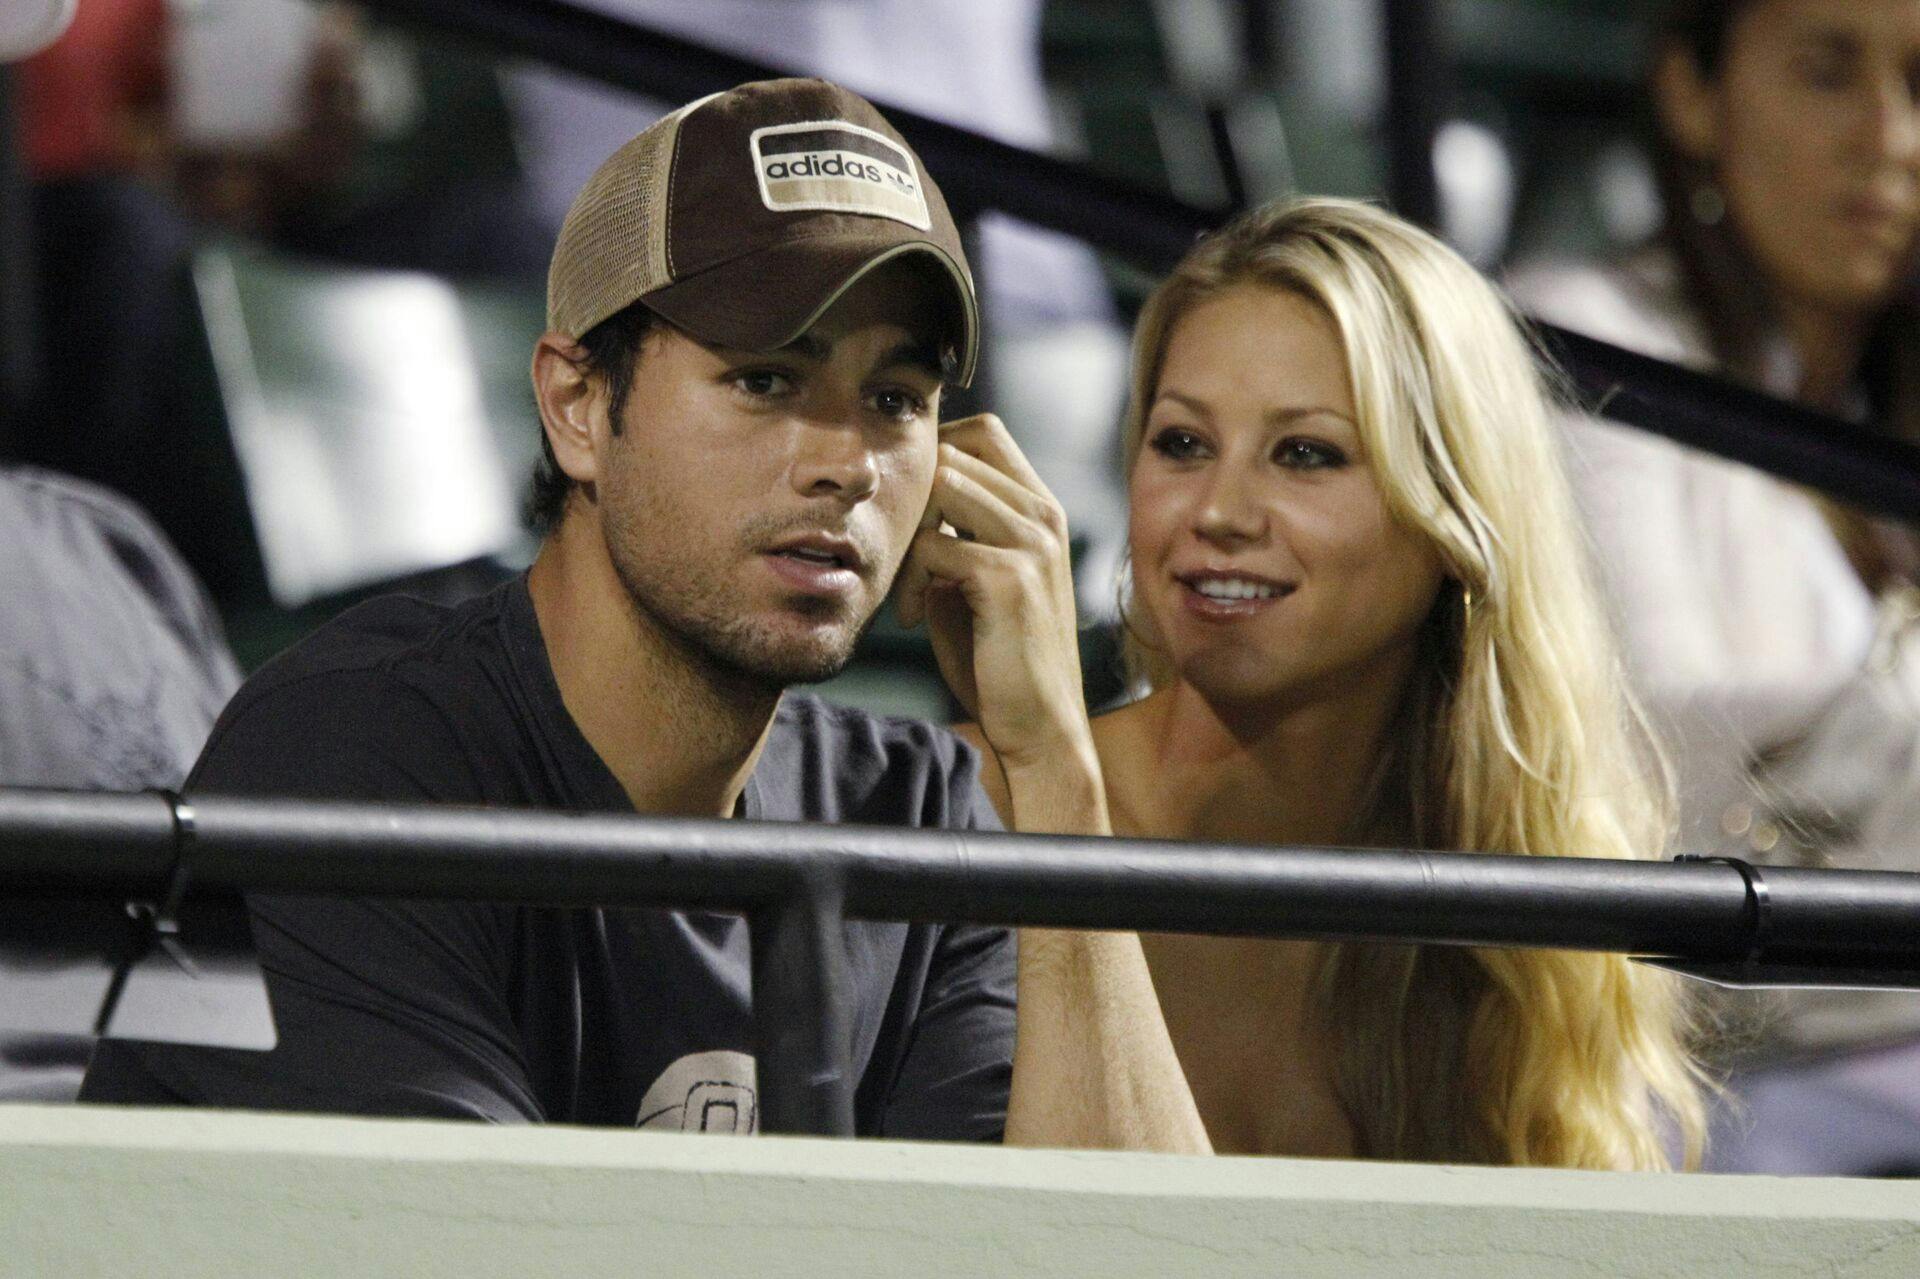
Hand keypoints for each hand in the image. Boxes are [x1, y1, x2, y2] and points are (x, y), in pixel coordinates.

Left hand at [893, 414, 1089, 768]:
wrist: (1040, 726)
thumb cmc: (1001, 658)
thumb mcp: (978, 580)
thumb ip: (955, 533)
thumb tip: (909, 498)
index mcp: (1041, 510)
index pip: (982, 432)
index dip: (933, 455)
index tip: (911, 515)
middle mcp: (1044, 515)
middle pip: (955, 450)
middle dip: (913, 497)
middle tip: (902, 557)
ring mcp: (1032, 543)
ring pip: (941, 486)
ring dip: (907, 536)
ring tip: (907, 590)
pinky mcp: (1010, 578)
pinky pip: (933, 544)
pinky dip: (908, 579)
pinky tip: (912, 617)